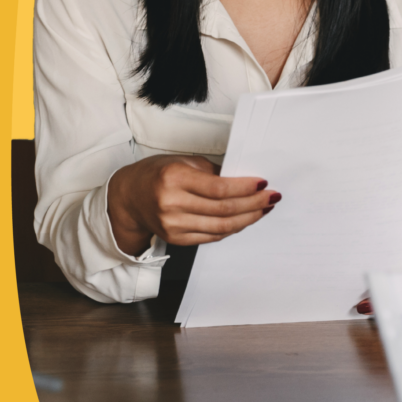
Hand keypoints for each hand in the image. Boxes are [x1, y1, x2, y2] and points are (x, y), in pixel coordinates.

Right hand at [106, 154, 279, 254]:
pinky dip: (232, 228)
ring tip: (263, 210)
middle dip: (253, 204)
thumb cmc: (157, 174)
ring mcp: (173, 225)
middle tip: (271, 198)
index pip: (219, 188)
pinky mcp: (176, 239)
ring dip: (248, 219)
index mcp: (174, 178)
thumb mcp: (183, 162)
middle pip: (223, 209)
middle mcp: (171, 204)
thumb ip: (212, 172)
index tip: (263, 184)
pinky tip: (244, 220)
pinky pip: (212, 236)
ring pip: (221, 226)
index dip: (245, 188)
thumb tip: (245, 180)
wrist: (129, 197)